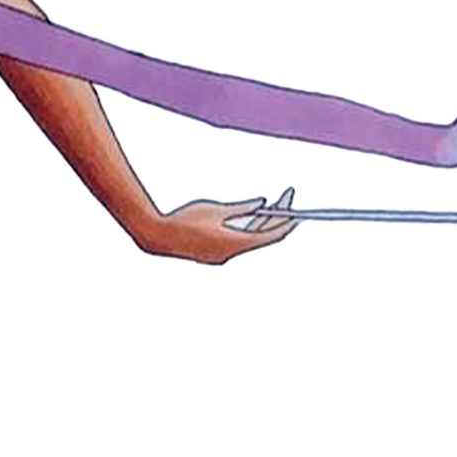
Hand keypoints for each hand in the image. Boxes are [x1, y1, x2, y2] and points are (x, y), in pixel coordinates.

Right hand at [146, 188, 297, 263]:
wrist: (159, 237)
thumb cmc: (185, 219)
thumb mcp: (215, 210)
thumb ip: (240, 209)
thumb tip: (261, 203)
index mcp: (234, 242)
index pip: (268, 236)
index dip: (284, 225)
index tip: (297, 214)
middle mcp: (232, 253)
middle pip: (262, 236)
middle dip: (276, 218)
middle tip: (288, 201)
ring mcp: (224, 255)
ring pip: (251, 239)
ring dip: (263, 224)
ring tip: (276, 207)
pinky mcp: (216, 254)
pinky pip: (239, 242)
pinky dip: (249, 229)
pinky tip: (254, 219)